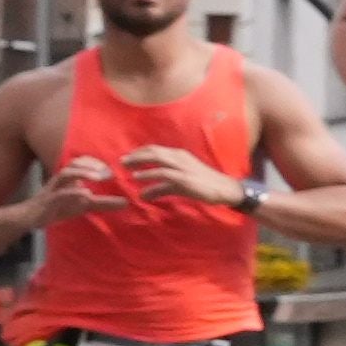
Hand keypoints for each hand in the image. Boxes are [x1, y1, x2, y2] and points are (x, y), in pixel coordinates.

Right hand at [32, 148, 121, 225]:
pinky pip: (59, 193)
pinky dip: (72, 192)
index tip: (113, 169)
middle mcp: (61, 180)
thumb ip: (103, 203)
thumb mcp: (83, 205)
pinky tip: (86, 194)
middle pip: (74, 163)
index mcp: (69, 178)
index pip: (82, 162)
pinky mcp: (48, 201)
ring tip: (99, 177)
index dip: (96, 162)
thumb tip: (126, 202)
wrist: (29, 218)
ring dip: (83, 173)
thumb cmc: (57, 207)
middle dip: (92, 165)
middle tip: (109, 172)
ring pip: (65, 174)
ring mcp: (53, 189)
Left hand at [115, 146, 249, 211]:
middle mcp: (180, 157)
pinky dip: (149, 174)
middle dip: (136, 155)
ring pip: (157, 158)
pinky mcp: (184, 177)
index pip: (155, 149)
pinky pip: (163, 173)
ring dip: (139, 161)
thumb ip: (161, 188)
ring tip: (126, 167)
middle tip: (121, 161)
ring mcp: (183, 166)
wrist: (224, 189)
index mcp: (179, 155)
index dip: (139, 152)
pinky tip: (138, 178)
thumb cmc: (202, 186)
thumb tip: (142, 195)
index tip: (127, 158)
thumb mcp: (179, 186)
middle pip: (153, 151)